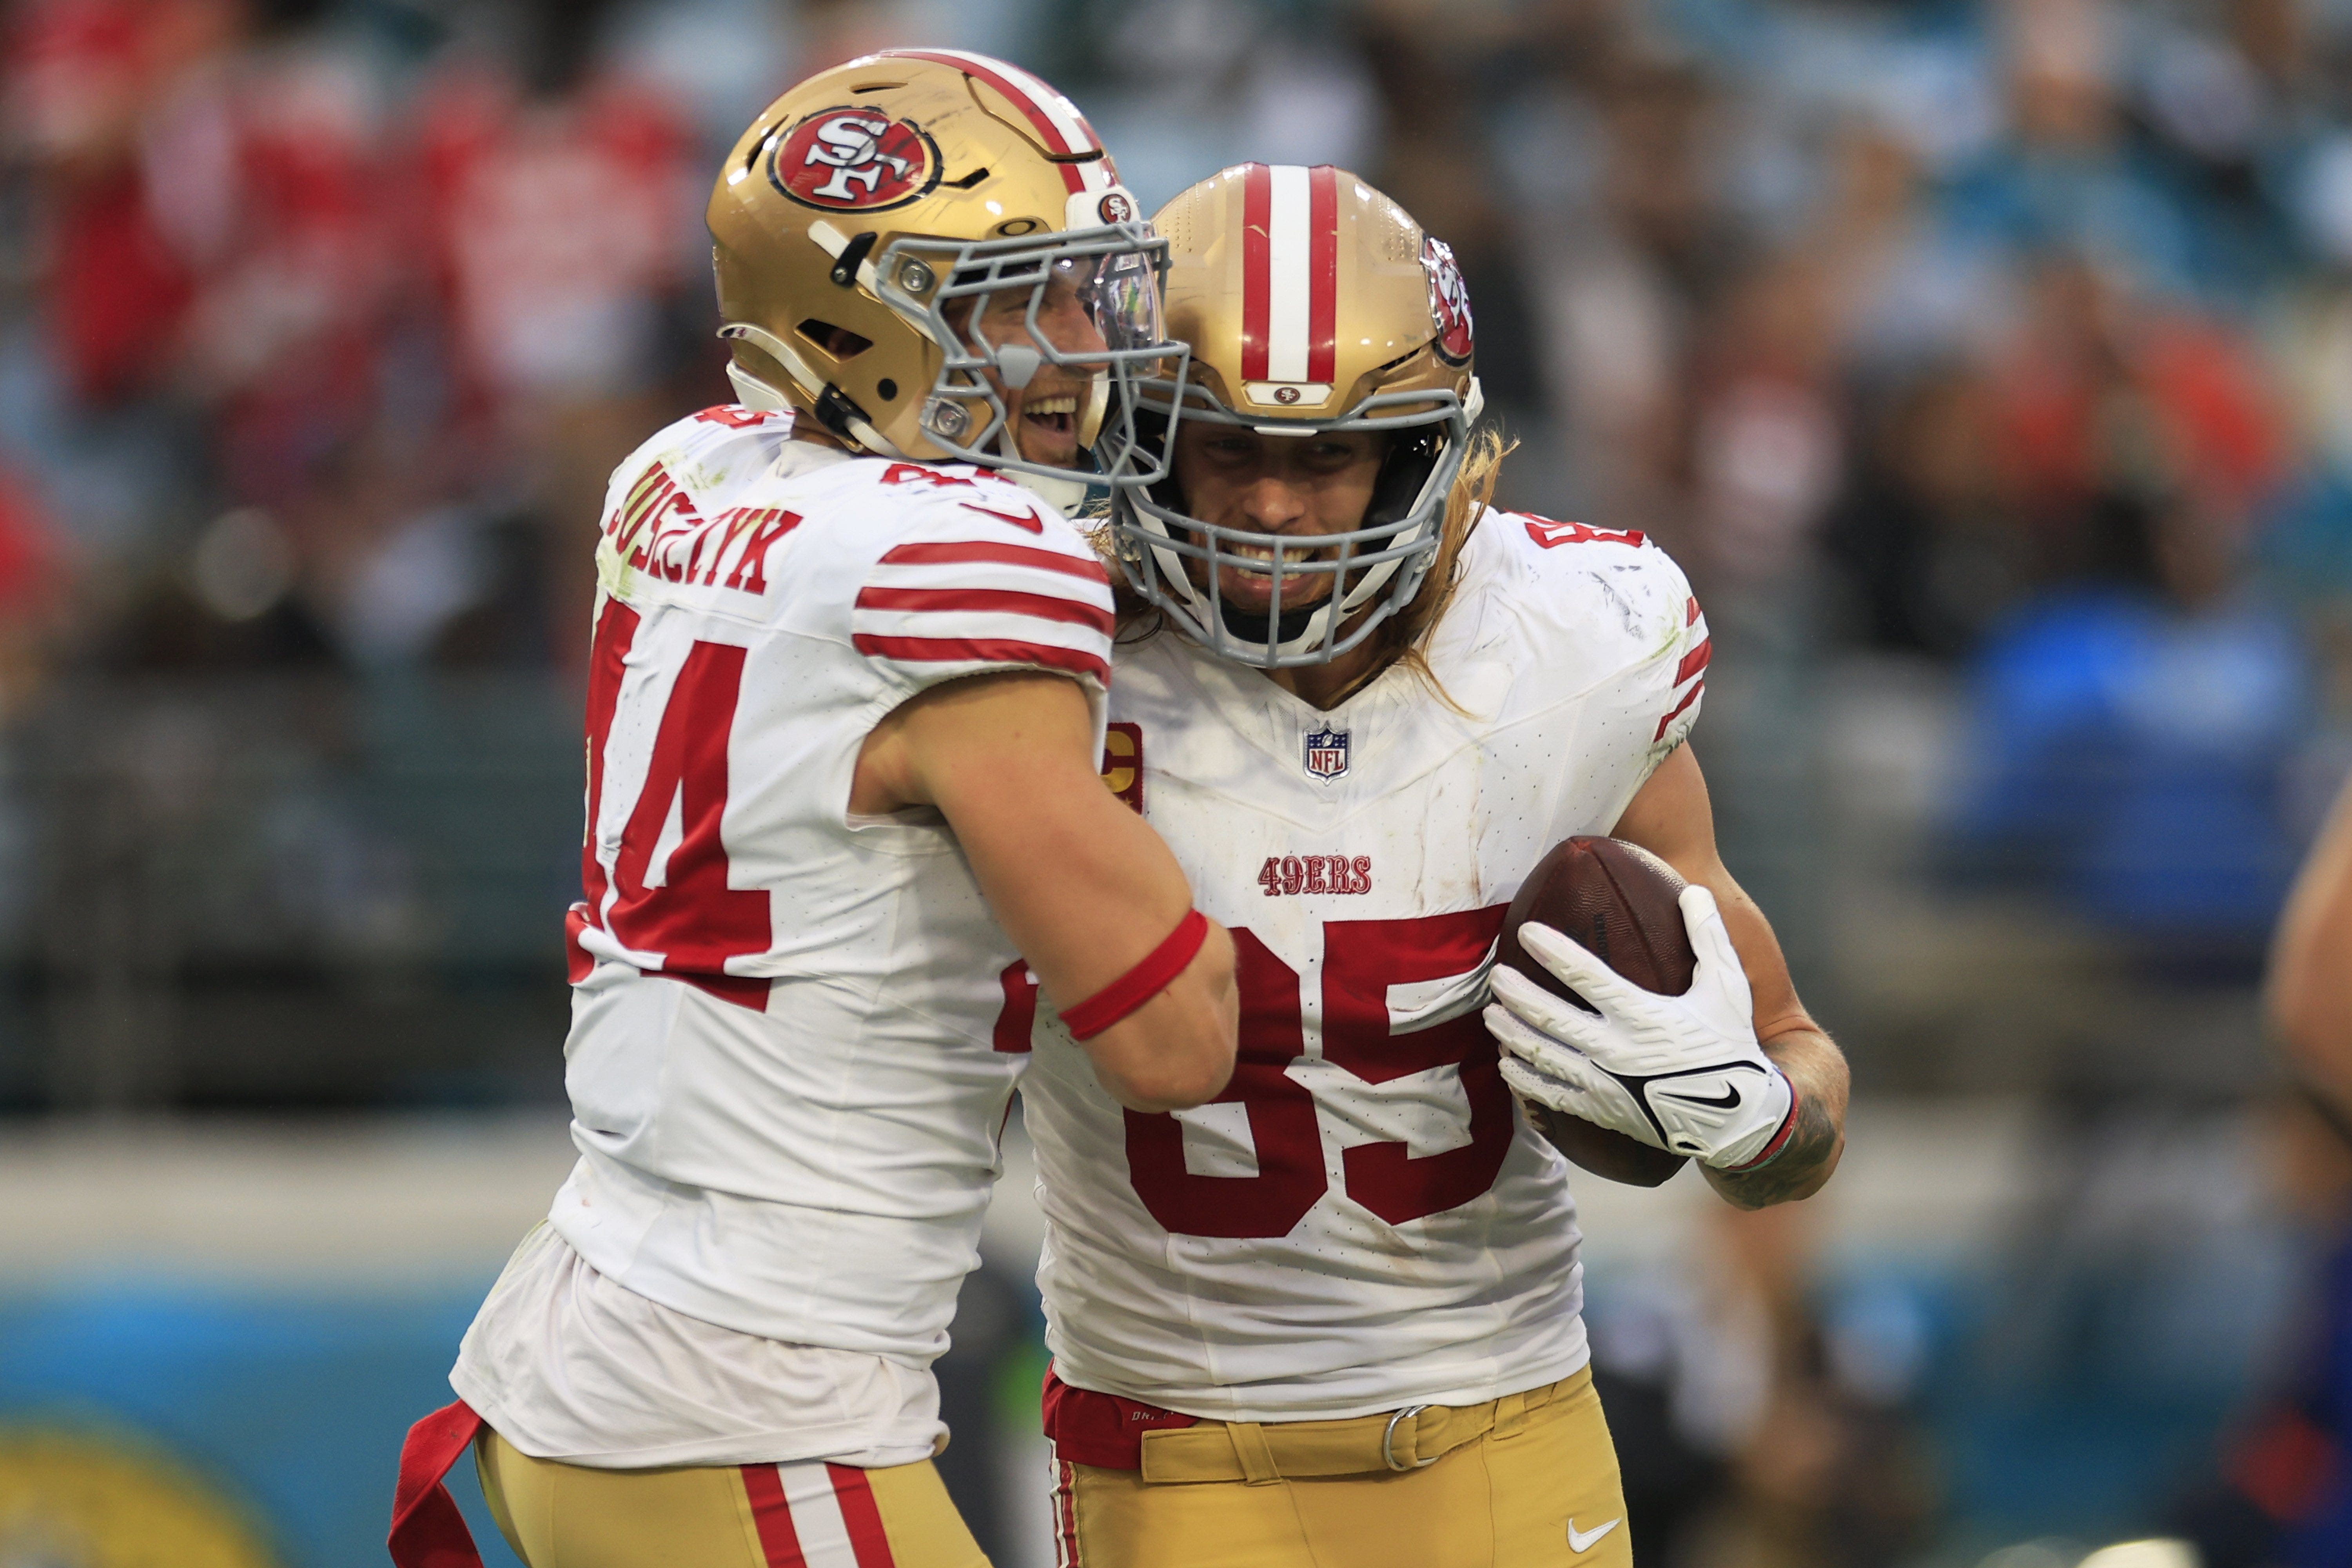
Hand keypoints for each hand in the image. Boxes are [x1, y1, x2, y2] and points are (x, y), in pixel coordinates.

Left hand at [1484, 884, 1796, 1169]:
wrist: (1737, 1118)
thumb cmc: (1729, 1045)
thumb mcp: (1728, 988)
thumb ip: (1708, 938)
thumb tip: (1693, 890)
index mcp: (1643, 1016)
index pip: (1586, 976)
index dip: (1553, 952)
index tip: (1526, 932)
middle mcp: (1616, 1051)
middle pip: (1551, 1018)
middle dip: (1517, 995)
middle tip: (1495, 976)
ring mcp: (1604, 1085)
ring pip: (1542, 1056)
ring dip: (1511, 1034)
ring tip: (1490, 1015)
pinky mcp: (1600, 1110)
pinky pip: (1550, 1095)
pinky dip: (1524, 1079)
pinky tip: (1507, 1064)